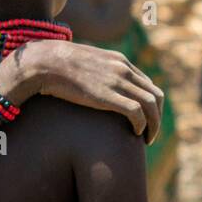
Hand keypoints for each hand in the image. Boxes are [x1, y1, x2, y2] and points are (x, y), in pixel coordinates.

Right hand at [0, 41, 164, 141]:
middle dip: (157, 117)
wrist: (44, 62)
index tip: (146, 119)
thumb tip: (93, 83)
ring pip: (151, 105)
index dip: (151, 105)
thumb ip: (96, 71)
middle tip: (150, 134)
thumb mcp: (84, 62)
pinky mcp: (108, 95)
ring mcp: (117, 81)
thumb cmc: (56, 65)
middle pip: (155, 95)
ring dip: (153, 125)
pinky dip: (141, 124)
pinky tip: (134, 133)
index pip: (147, 84)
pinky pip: (136, 112)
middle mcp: (124, 70)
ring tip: (146, 139)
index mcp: (120, 61)